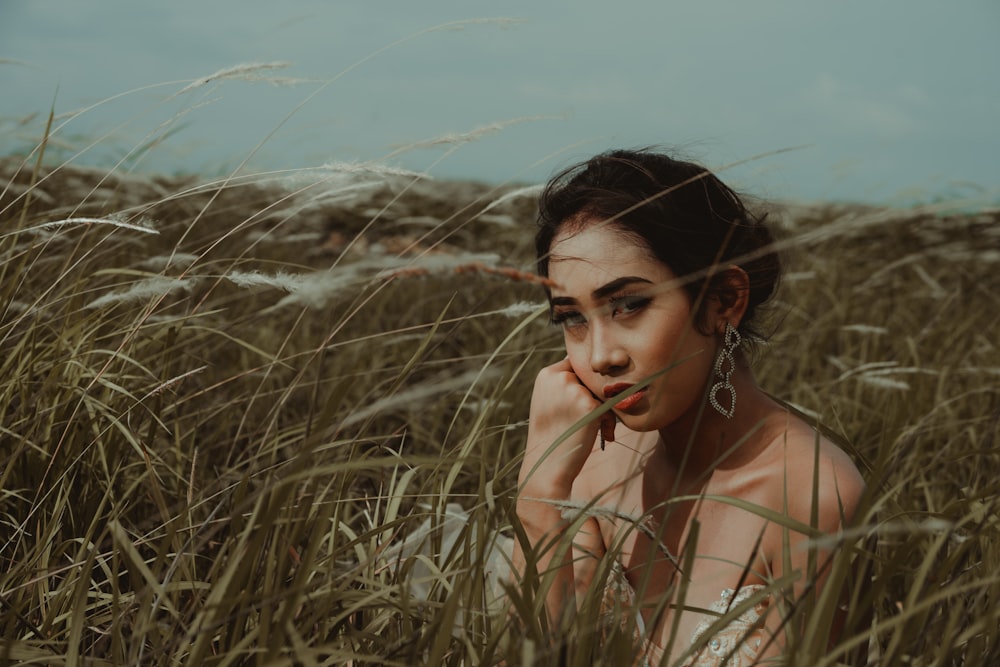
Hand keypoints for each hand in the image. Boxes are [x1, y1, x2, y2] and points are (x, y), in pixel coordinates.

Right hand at [519, 357, 612, 495]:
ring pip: (601, 392)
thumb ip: (563, 384)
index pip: (575, 366)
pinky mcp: (590, 405)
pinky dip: (609, 421)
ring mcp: (575, 390)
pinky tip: (602, 434)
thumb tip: (592, 373)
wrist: (547, 464)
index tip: (579, 404)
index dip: (581, 384)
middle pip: (590, 378)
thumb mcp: (548, 401)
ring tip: (595, 429)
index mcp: (546, 374)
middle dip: (593, 396)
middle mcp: (560, 377)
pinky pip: (609, 407)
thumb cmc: (550, 435)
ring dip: (604, 409)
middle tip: (587, 419)